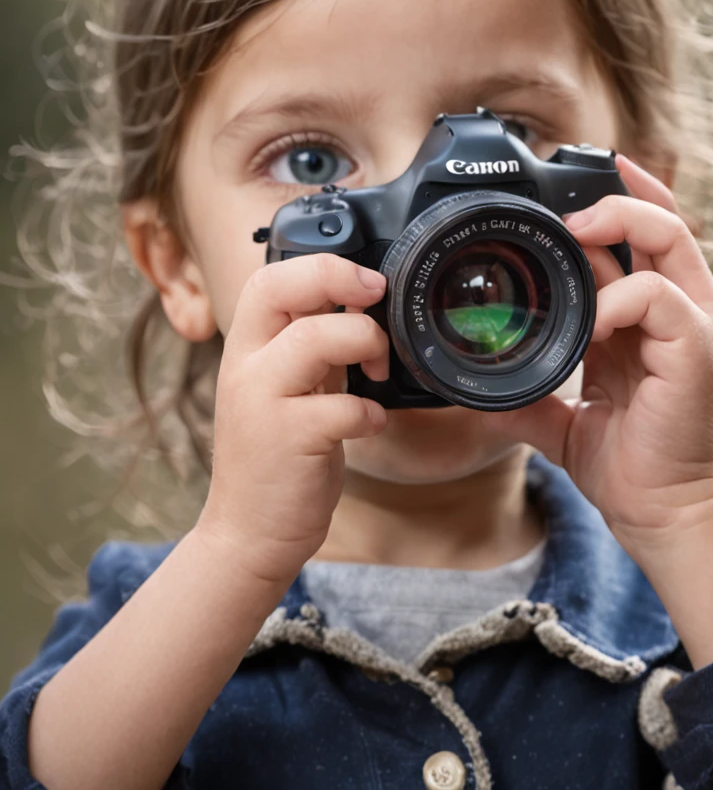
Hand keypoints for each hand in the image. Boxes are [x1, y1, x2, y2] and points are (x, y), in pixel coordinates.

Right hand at [195, 254, 389, 588]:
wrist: (250, 534)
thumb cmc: (279, 456)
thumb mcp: (291, 388)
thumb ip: (315, 348)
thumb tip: (362, 305)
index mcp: (248, 349)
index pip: (268, 280)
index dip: (321, 266)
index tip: (367, 282)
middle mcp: (247, 367)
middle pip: (276, 290)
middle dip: (335, 279)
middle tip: (376, 296)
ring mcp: (262, 403)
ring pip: (310, 338)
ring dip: (364, 342)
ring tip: (377, 372)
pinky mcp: (287, 441)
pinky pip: (339, 407)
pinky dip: (367, 411)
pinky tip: (369, 423)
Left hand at [485, 154, 712, 549]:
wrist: (665, 517)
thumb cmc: (630, 465)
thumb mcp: (570, 417)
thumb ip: (533, 393)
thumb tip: (478, 390)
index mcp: (657, 319)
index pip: (648, 236)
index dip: (618, 199)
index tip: (574, 180)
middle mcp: (685, 311)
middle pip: (663, 219)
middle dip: (615, 194)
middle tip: (564, 202)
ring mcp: (698, 326)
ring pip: (667, 238)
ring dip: (616, 225)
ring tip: (572, 234)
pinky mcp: (700, 348)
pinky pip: (657, 297)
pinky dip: (617, 300)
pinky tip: (589, 327)